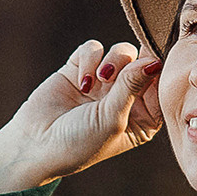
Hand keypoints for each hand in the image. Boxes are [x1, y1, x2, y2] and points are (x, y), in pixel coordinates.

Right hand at [0, 39, 165, 192]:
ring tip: (98, 81)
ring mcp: (103, 83)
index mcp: (143, 117)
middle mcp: (126, 97)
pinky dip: (89, 60)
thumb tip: (154, 59)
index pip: (161, 86)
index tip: (153, 68)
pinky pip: (94, 49)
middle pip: (143, 62)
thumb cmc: (79, 144)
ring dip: (112, 62)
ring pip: (121, 52)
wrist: (35, 145)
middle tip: (115, 77)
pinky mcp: (80, 69)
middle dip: (132, 66)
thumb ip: (133, 86)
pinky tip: (82, 81)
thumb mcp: (113, 119)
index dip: (160, 73)